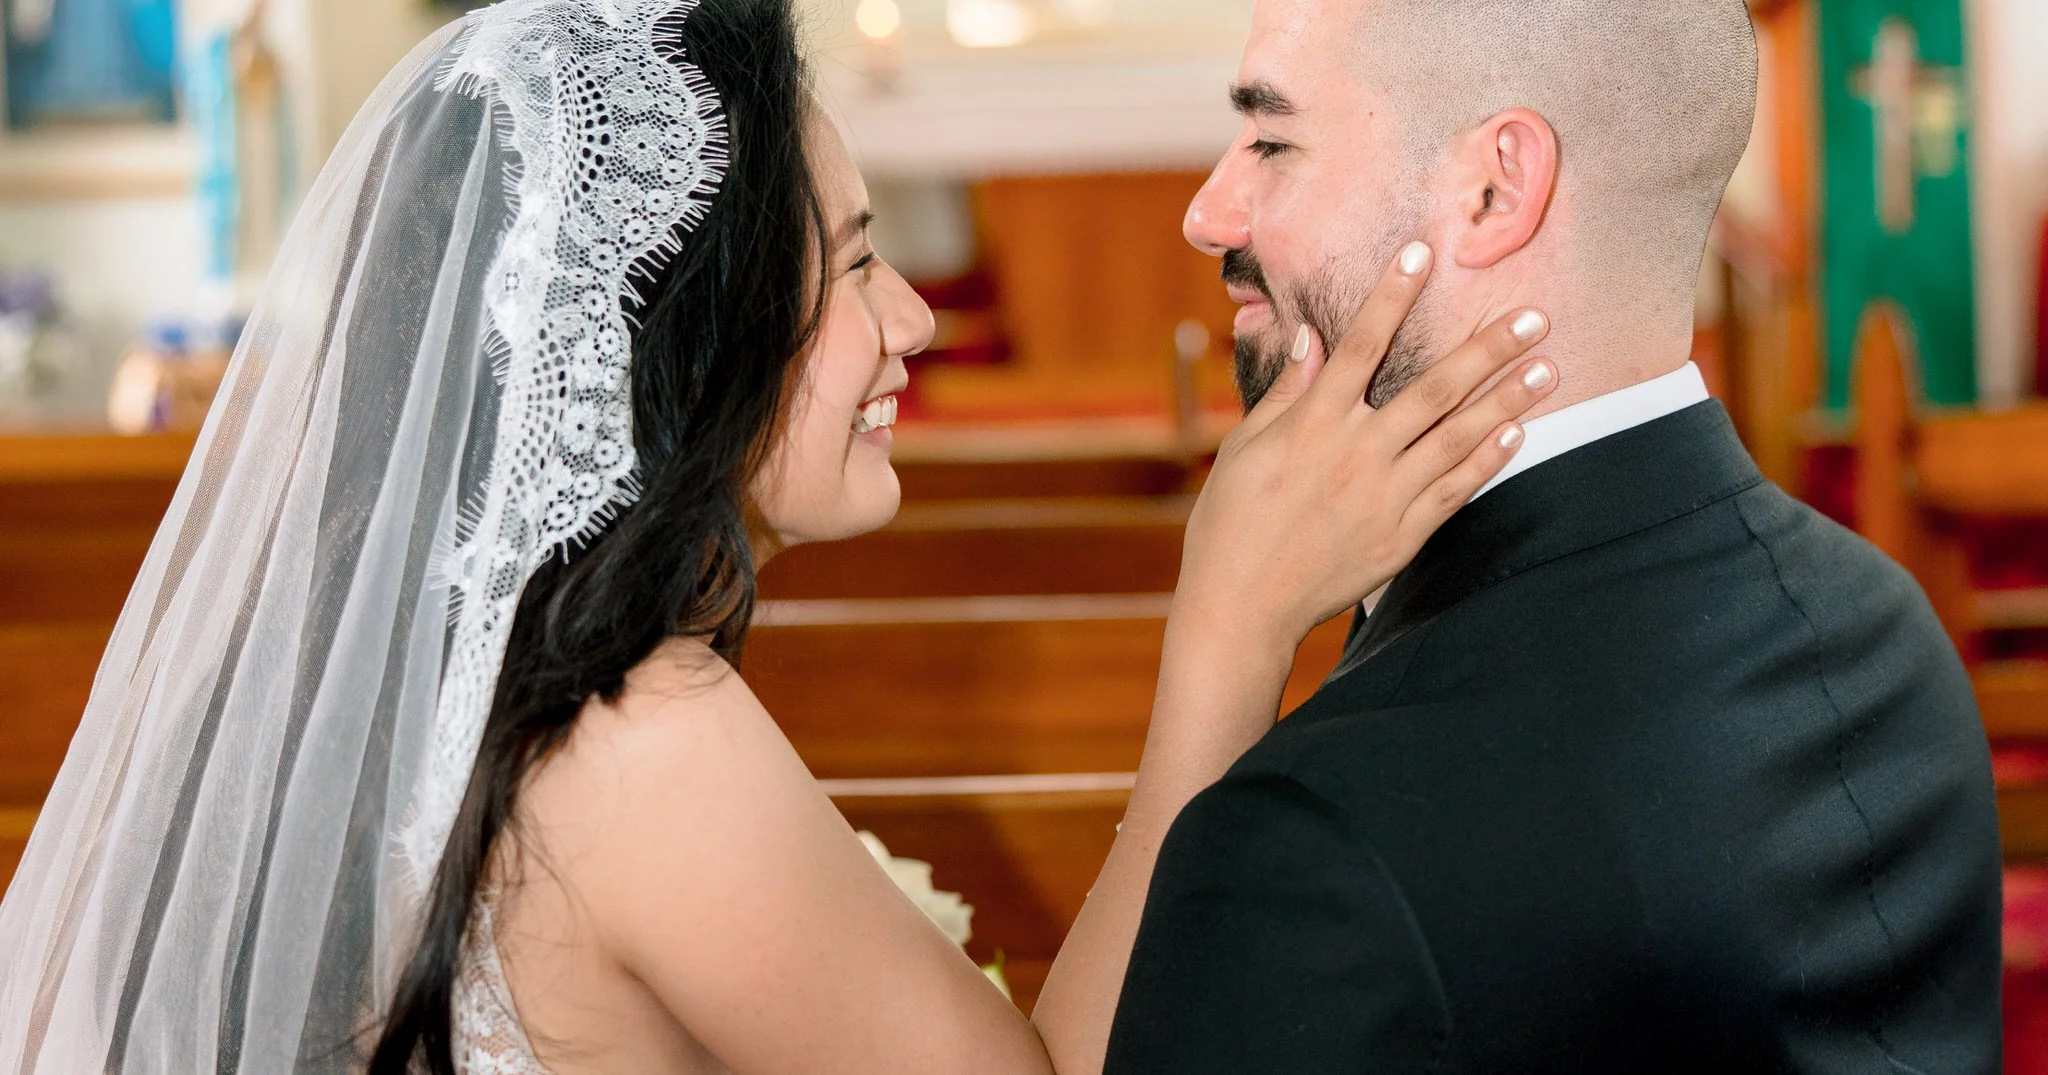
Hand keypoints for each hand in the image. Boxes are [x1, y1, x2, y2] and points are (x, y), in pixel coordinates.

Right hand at [1174, 241, 1557, 653]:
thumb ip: (1286, 392)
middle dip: (1487, 348)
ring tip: (1547, 368)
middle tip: (1535, 316)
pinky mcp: (1400, 537)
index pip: (1361, 344)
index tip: (1422, 252)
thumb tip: (1311, 336)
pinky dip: (1486, 462)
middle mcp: (1356, 453)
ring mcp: (1384, 497)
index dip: (1392, 295)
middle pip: (1434, 388)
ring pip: (1457, 438)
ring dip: (1506, 400)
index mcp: (1312, 424)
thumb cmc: (1231, 521)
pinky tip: (1516, 434)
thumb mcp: (1245, 447)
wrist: (1240, 604)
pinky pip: (1454, 493)